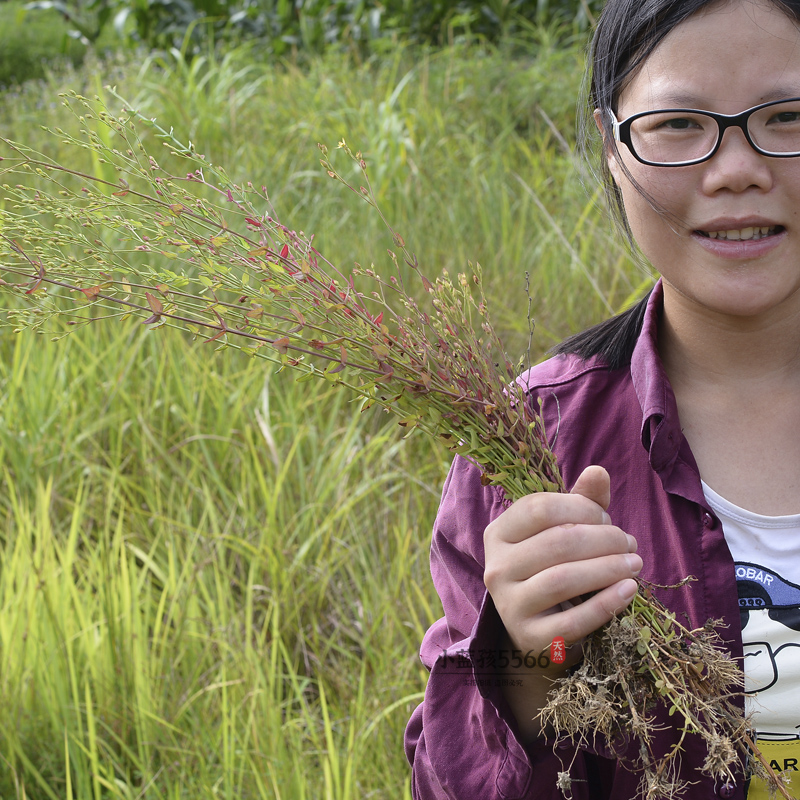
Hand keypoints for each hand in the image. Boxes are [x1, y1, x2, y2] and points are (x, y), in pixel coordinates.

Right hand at [483, 465, 640, 737]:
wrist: (536, 626)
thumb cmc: (552, 566)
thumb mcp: (561, 530)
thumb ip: (580, 501)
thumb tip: (598, 471)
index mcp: (498, 533)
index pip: (539, 508)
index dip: (581, 508)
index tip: (606, 518)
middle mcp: (495, 567)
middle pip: (556, 542)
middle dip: (603, 539)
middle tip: (629, 544)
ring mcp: (509, 605)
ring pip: (563, 580)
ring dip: (608, 568)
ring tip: (635, 564)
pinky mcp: (529, 637)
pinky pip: (573, 621)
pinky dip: (606, 604)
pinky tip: (629, 590)